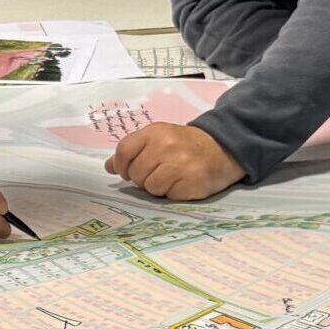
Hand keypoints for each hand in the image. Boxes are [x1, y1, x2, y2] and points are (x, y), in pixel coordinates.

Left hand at [104, 123, 245, 200]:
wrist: (221, 149)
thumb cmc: (184, 145)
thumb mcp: (158, 138)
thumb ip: (132, 150)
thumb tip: (108, 166)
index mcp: (154, 132)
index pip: (124, 151)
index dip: (122, 166)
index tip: (128, 172)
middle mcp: (166, 146)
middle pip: (136, 174)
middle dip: (143, 177)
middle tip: (159, 171)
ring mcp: (180, 165)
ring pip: (150, 188)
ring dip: (158, 187)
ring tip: (172, 176)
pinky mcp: (191, 183)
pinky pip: (168, 196)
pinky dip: (173, 193)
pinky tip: (183, 182)